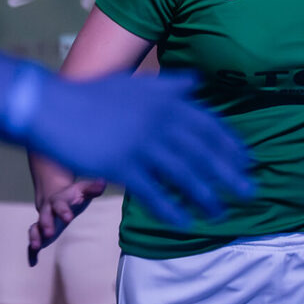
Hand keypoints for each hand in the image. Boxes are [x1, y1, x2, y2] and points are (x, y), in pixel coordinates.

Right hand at [25, 71, 253, 226]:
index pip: (209, 124)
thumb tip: (197, 80)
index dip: (230, 145)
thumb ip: (169, 84)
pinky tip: (184, 223)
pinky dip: (171, 209)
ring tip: (220, 212)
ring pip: (183, 174)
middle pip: (203, 152)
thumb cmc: (95, 95)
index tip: (248, 161)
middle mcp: (160, 121)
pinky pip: (153, 192)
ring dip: (206, 196)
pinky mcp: (121, 166)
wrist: (53, 107)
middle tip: (250, 192)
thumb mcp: (137, 83)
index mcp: (167, 101)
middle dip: (229, 173)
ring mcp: (141, 144)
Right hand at [27, 178, 105, 264]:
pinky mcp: (40, 234)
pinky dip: (31, 253)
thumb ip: (92, 188)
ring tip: (35, 246)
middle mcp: (47, 212)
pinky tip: (32, 262)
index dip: (63, 211)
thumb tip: (103, 183)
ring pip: (35, 229)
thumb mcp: (82, 190)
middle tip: (50, 234)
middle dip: (46, 224)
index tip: (69, 218)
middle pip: (44, 217)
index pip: (59, 204)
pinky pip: (32, 242)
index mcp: (58, 201)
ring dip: (34, 237)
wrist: (54, 197)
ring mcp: (42, 223)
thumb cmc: (72, 196)